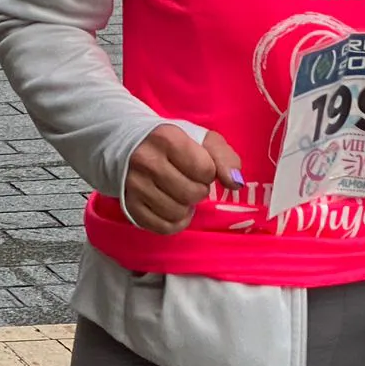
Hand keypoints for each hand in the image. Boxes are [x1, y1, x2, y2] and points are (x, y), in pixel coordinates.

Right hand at [122, 124, 241, 234]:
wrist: (129, 145)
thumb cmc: (172, 144)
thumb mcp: (202, 140)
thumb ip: (225, 157)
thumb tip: (236, 183)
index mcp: (166, 138)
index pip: (205, 170)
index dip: (208, 172)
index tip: (198, 166)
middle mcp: (145, 160)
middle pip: (191, 193)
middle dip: (198, 191)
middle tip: (190, 182)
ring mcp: (134, 184)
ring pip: (177, 213)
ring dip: (186, 207)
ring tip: (180, 194)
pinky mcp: (129, 205)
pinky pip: (162, 227)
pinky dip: (175, 223)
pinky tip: (174, 209)